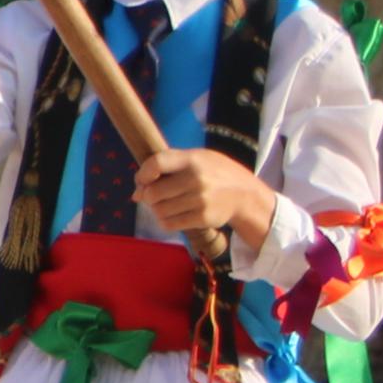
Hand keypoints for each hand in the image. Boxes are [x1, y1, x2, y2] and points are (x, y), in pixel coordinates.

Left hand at [132, 148, 272, 253]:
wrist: (246, 195)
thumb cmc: (215, 173)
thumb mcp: (197, 158)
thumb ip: (167, 168)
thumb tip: (136, 194)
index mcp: (193, 159)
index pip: (157, 163)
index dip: (142, 174)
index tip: (142, 180)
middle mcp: (196, 179)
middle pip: (153, 193)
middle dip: (148, 196)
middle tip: (154, 196)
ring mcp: (200, 200)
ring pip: (159, 210)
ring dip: (157, 210)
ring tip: (168, 204)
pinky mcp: (202, 218)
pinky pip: (169, 224)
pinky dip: (165, 221)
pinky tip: (174, 214)